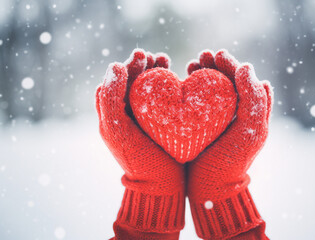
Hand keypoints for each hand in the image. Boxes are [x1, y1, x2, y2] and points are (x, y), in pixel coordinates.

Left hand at [96, 49, 184, 237]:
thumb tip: (114, 66)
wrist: (160, 187)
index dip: (130, 65)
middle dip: (145, 66)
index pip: (117, 81)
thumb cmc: (138, 160)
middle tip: (160, 57)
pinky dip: (170, 88)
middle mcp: (126, 114)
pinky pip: (164, 100)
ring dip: (158, 73)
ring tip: (167, 62)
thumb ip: (110, 98)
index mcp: (111, 113)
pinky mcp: (162, 125)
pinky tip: (180, 81)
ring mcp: (145, 120)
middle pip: (134, 81)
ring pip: (149, 88)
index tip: (144, 56)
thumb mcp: (117, 129)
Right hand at [187, 50, 272, 238]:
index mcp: (252, 111)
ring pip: (210, 89)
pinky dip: (189, 90)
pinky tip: (181, 82)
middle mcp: (236, 112)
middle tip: (200, 56)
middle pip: (226, 80)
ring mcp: (217, 119)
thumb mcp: (250, 131)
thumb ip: (253, 98)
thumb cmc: (232, 161)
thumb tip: (246, 66)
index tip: (216, 54)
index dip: (230, 64)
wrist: (212, 188)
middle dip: (214, 65)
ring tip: (190, 64)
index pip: (243, 79)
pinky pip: (196, 102)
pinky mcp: (200, 125)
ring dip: (201, 74)